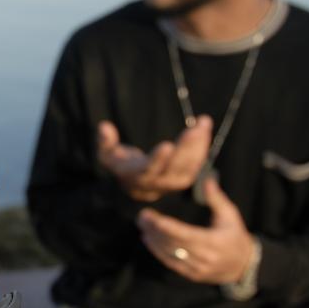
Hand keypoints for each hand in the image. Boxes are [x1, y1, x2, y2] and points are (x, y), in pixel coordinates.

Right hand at [96, 116, 211, 201]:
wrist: (136, 183)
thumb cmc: (120, 163)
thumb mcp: (107, 154)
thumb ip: (105, 142)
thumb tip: (104, 127)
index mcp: (137, 178)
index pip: (149, 170)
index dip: (158, 160)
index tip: (167, 145)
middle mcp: (157, 184)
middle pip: (174, 168)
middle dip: (186, 148)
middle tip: (194, 130)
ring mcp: (173, 183)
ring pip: (189, 166)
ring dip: (198, 145)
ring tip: (203, 123)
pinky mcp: (185, 177)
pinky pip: (196, 163)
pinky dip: (202, 146)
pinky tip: (204, 128)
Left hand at [136, 177, 254, 283]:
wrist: (243, 266)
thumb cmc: (235, 236)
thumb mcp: (230, 215)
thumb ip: (216, 198)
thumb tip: (206, 179)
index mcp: (213, 242)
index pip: (184, 234)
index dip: (165, 226)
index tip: (150, 216)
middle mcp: (204, 258)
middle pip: (173, 244)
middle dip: (155, 230)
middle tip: (142, 217)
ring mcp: (197, 269)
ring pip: (170, 254)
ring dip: (153, 240)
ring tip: (143, 226)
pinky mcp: (192, 275)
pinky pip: (171, 263)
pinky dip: (158, 252)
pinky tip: (148, 240)